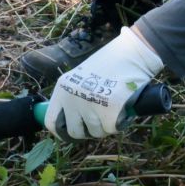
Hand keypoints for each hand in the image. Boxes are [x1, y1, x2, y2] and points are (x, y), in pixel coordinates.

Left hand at [46, 27, 161, 139]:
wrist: (133, 52)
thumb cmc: (111, 63)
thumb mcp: (83, 77)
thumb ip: (74, 97)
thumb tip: (73, 122)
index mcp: (63, 87)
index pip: (51, 121)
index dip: (61, 131)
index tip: (71, 133)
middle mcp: (73, 98)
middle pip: (75, 132)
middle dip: (88, 130)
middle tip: (99, 119)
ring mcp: (90, 106)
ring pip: (96, 132)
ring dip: (106, 124)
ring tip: (114, 105)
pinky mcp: (110, 112)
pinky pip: (112, 128)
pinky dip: (120, 122)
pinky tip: (124, 106)